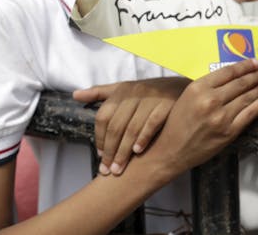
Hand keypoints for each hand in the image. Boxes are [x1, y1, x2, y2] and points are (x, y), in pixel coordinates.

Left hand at [73, 76, 190, 174]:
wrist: (182, 86)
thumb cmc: (150, 91)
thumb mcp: (124, 88)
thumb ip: (100, 93)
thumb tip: (75, 95)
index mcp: (122, 91)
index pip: (104, 117)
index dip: (100, 139)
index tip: (101, 157)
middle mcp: (135, 93)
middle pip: (116, 126)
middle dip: (111, 151)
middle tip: (108, 170)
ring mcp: (151, 99)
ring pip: (132, 128)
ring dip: (124, 151)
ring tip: (119, 168)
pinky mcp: (167, 105)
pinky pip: (152, 124)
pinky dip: (144, 138)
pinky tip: (138, 152)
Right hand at [145, 59, 257, 172]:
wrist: (171, 151)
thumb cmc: (178, 123)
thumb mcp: (188, 97)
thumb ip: (208, 86)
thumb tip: (232, 75)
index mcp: (198, 88)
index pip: (227, 72)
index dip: (244, 65)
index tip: (254, 62)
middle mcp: (210, 100)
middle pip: (240, 83)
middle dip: (255, 74)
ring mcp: (221, 117)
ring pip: (247, 97)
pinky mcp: (229, 132)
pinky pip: (250, 113)